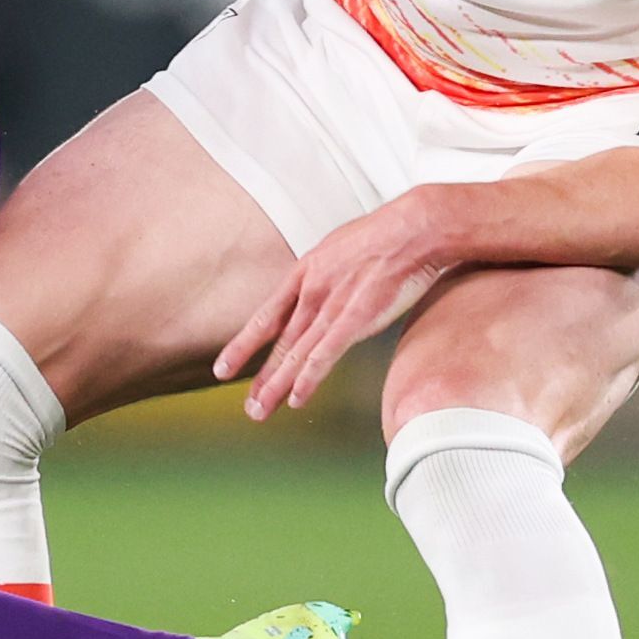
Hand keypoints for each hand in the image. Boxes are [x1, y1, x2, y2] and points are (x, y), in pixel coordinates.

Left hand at [214, 190, 455, 419]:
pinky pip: (323, 356)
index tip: (224, 366)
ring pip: (295, 354)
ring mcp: (330, 306)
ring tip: (260, 410)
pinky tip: (296, 399)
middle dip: (259, 377)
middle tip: (246, 404)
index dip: (243, 345)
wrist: (414, 228)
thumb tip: (326, 281)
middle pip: (278, 343)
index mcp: (306, 272)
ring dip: (276, 386)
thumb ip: (328, 271)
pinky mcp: (354, 319)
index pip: (267, 317)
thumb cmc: (386, 233)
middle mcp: (311, 292)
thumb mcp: (341, 247)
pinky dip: (307, 380)